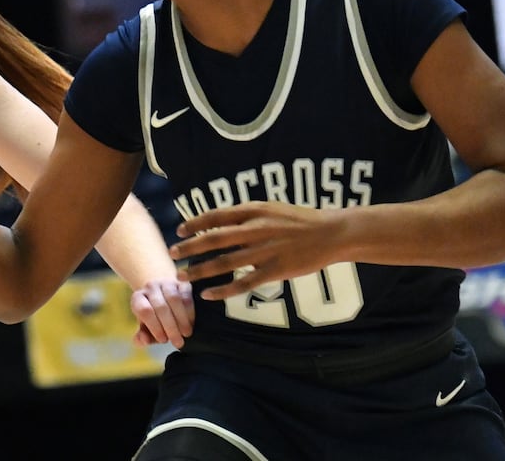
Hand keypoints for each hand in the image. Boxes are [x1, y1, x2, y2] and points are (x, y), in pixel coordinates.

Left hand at [129, 277, 193, 348]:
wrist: (164, 295)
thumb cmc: (155, 317)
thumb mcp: (147, 327)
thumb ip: (142, 336)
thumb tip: (143, 341)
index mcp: (138, 298)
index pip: (144, 310)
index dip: (154, 326)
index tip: (163, 340)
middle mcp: (151, 287)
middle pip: (160, 306)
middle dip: (170, 327)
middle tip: (178, 342)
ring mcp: (166, 283)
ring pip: (174, 299)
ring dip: (181, 319)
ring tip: (186, 334)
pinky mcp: (182, 282)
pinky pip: (186, 295)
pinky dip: (190, 311)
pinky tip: (191, 323)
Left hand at [169, 201, 343, 299]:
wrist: (332, 232)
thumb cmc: (298, 220)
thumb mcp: (269, 208)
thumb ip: (245, 216)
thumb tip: (217, 223)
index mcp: (253, 210)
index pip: (216, 216)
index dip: (195, 223)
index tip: (179, 230)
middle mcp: (256, 229)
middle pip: (214, 239)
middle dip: (190, 247)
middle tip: (172, 254)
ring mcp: (265, 251)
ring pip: (225, 262)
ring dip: (201, 270)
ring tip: (182, 277)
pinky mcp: (276, 271)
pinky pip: (245, 283)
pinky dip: (224, 289)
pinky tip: (208, 295)